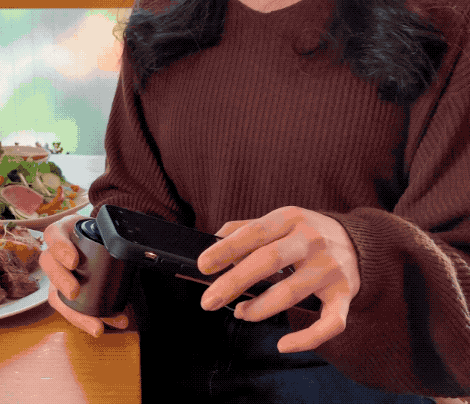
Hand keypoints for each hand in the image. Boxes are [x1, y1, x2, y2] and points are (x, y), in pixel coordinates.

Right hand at [40, 214, 128, 336]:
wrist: (98, 241)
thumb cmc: (98, 235)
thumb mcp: (101, 228)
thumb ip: (114, 235)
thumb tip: (139, 251)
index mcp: (62, 232)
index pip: (53, 235)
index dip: (61, 249)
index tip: (74, 261)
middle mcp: (54, 255)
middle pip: (48, 266)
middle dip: (62, 282)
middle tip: (75, 291)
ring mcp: (57, 276)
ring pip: (55, 295)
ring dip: (75, 314)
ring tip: (96, 326)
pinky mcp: (63, 294)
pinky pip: (70, 310)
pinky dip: (87, 321)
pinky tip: (103, 327)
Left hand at [197, 206, 359, 352]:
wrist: (361, 243)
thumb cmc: (305, 235)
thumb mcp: (278, 221)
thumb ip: (245, 229)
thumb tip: (212, 244)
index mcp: (290, 219)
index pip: (254, 233)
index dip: (226, 249)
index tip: (203, 266)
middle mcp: (312, 240)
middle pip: (268, 261)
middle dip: (234, 283)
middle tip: (209, 301)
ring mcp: (330, 268)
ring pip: (291, 293)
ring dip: (259, 308)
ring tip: (240, 312)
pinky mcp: (345, 294)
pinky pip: (329, 323)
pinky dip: (306, 339)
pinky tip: (283, 345)